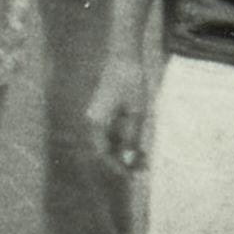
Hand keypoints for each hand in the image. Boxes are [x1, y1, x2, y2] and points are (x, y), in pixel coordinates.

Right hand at [88, 51, 152, 174]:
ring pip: (107, 141)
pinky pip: (110, 132)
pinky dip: (122, 140)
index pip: (102, 153)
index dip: (116, 166)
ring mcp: (95, 116)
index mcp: (95, 123)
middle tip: (141, 169)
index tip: (131, 175)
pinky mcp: (102, 111)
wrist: (124, 57)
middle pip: (103, 150)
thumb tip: (127, 159)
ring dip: (122, 152)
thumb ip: (130, 137)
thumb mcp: (136, 112)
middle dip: (121, 161)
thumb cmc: (131, 83)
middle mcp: (91, 121)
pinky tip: (137, 145)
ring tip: (143, 159)